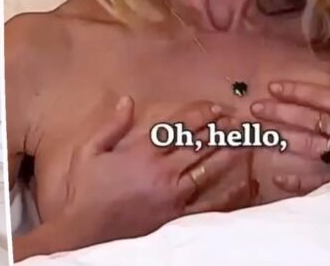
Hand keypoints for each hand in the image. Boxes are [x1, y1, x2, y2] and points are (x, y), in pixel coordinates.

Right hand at [52, 98, 255, 249]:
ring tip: (246, 142)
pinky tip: (246, 183)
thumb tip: (128, 100)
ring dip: (229, 154)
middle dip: (221, 130)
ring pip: (209, 170)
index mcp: (142, 153)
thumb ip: (112, 125)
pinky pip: (210, 205)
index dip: (201, 115)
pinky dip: (231, 194)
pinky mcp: (176, 218)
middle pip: (199, 145)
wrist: (83, 230)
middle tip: (238, 121)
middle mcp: (162, 172)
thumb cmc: (84, 190)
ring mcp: (172, 196)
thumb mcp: (88, 150)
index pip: (179, 127)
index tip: (216, 107)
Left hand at [251, 63, 329, 193]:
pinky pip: (321, 181)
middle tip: (255, 108)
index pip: (322, 98)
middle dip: (280, 114)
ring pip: (311, 148)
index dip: (296, 91)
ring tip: (260, 134)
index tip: (273, 87)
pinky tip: (278, 178)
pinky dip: (299, 181)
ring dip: (283, 141)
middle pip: (310, 122)